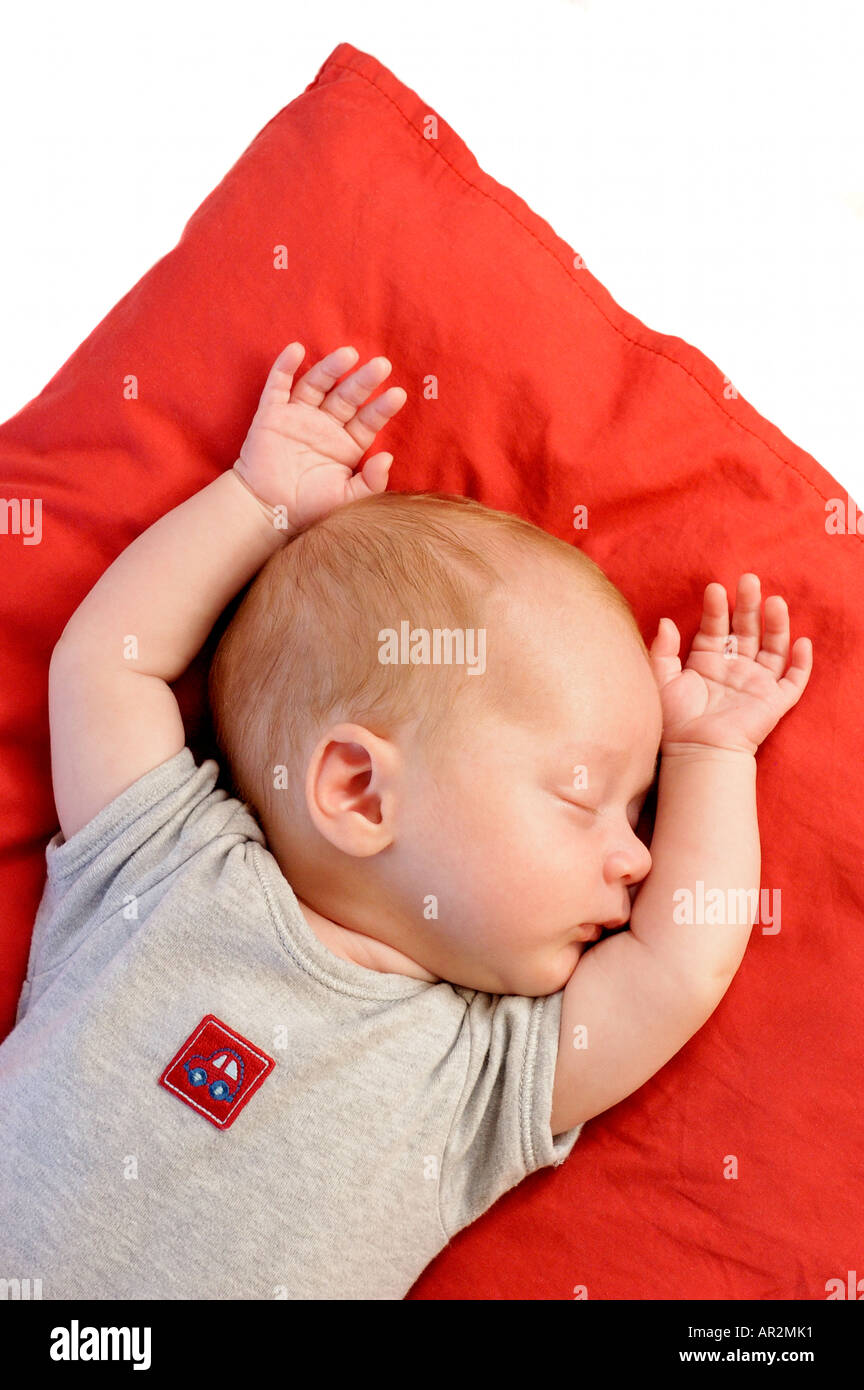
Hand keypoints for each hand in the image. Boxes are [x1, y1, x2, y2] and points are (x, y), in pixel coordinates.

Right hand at [234, 343, 406, 531]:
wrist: (267, 512)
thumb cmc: (310, 508)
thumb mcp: (347, 499)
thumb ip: (371, 482)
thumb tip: (388, 457)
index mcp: (347, 444)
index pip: (368, 420)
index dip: (382, 408)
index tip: (398, 394)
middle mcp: (325, 425)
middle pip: (347, 396)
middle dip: (363, 381)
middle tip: (381, 365)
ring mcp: (298, 417)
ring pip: (317, 385)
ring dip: (331, 368)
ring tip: (348, 354)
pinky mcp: (272, 414)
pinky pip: (278, 386)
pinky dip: (285, 367)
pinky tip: (296, 350)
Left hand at [649, 574, 812, 755]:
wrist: (695, 751)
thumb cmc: (675, 720)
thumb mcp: (662, 679)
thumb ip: (662, 650)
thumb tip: (665, 620)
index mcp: (708, 661)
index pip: (716, 626)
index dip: (716, 608)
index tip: (715, 589)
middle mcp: (735, 667)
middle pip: (747, 629)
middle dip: (748, 605)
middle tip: (749, 580)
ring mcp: (756, 682)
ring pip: (772, 647)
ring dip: (775, 624)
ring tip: (774, 601)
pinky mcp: (775, 701)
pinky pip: (794, 679)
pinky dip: (801, 662)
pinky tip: (802, 642)